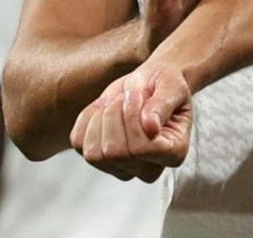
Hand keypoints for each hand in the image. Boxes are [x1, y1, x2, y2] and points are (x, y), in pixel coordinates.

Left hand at [70, 59, 193, 181]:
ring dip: (101, 118)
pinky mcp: (98, 157)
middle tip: (127, 97)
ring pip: (94, 154)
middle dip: (115, 114)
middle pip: (114, 152)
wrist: (148, 83)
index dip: (132, 118)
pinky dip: (86, 119)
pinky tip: (103, 108)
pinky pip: (78, 143)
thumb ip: (162, 106)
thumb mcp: (171, 86)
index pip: (141, 150)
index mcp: (174, 153)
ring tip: (116, 103)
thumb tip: (151, 128)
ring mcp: (121, 167)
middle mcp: (148, 169)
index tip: (138, 96)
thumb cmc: (164, 85)